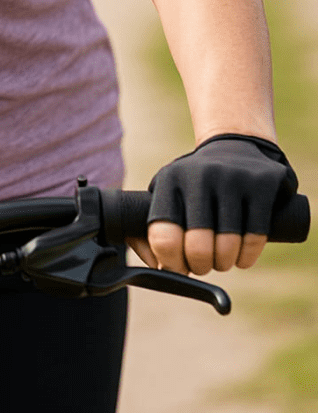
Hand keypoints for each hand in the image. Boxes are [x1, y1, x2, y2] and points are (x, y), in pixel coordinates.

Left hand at [130, 135, 297, 275]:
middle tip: (203, 264)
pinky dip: (246, 257)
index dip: (172, 262)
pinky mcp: (261, 184)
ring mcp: (232, 178)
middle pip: (198, 248)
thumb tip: (157, 267)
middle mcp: (199, 176)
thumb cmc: (195, 185)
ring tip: (222, 257)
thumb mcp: (169, 194)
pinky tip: (241, 254)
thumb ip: (152, 231)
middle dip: (201, 266)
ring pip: (227, 248)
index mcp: (170, 180)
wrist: (236, 145)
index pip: (164, 236)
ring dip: (224, 263)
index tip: (180, 266)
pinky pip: (254, 239)